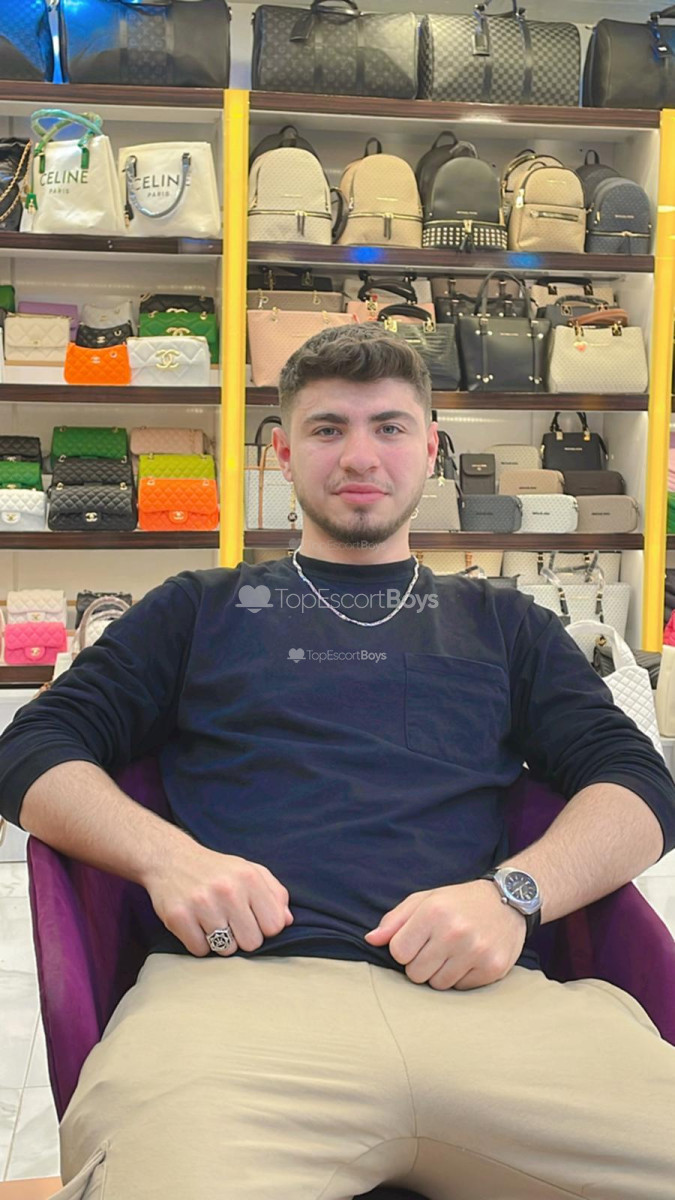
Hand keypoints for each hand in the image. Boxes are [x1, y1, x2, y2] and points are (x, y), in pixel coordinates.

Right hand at [144, 839, 293, 957]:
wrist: (170, 859)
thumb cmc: (216, 870)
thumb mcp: (249, 871)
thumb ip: (274, 893)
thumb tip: (287, 921)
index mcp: (249, 877)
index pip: (274, 925)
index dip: (265, 927)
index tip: (253, 919)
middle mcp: (228, 890)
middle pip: (252, 943)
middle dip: (243, 937)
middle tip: (230, 921)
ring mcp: (202, 904)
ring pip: (226, 950)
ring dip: (220, 941)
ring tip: (212, 920)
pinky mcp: (178, 917)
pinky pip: (200, 951)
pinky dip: (199, 942)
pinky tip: (196, 924)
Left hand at [364, 880, 526, 990]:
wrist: (508, 899)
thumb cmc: (459, 902)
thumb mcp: (425, 900)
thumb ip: (395, 920)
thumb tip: (371, 940)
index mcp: (433, 912)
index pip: (398, 952)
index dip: (404, 949)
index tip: (416, 941)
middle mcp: (454, 932)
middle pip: (416, 974)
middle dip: (421, 964)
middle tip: (435, 949)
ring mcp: (476, 951)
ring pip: (438, 985)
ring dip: (440, 973)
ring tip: (453, 953)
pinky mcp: (493, 968)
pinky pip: (461, 988)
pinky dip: (461, 977)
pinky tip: (469, 958)